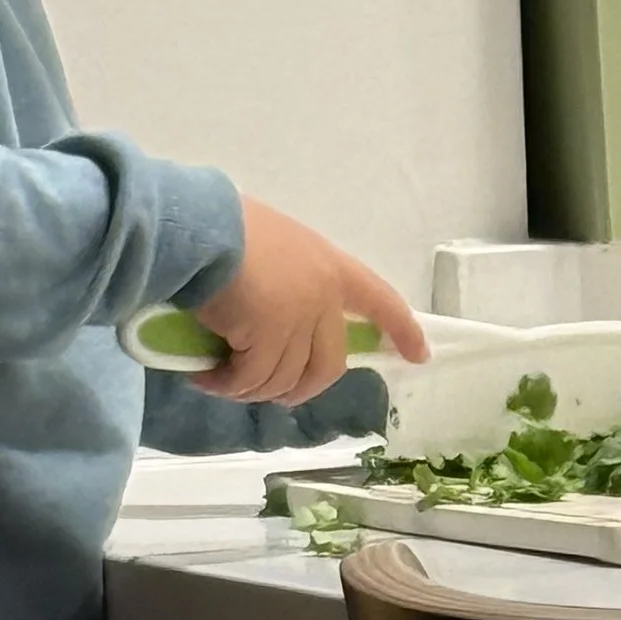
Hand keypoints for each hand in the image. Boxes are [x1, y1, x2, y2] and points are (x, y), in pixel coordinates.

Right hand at [195, 202, 425, 406]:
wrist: (201, 227)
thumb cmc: (231, 228)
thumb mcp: (279, 248)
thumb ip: (294, 283)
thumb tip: (271, 327)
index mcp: (332, 268)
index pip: (380, 300)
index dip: (401, 329)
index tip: (419, 356)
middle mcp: (323, 297)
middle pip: (327, 366)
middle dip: (299, 390)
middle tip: (267, 392)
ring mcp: (298, 319)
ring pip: (284, 379)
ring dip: (251, 389)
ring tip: (220, 381)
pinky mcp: (267, 338)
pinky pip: (251, 379)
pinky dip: (228, 386)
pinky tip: (206, 377)